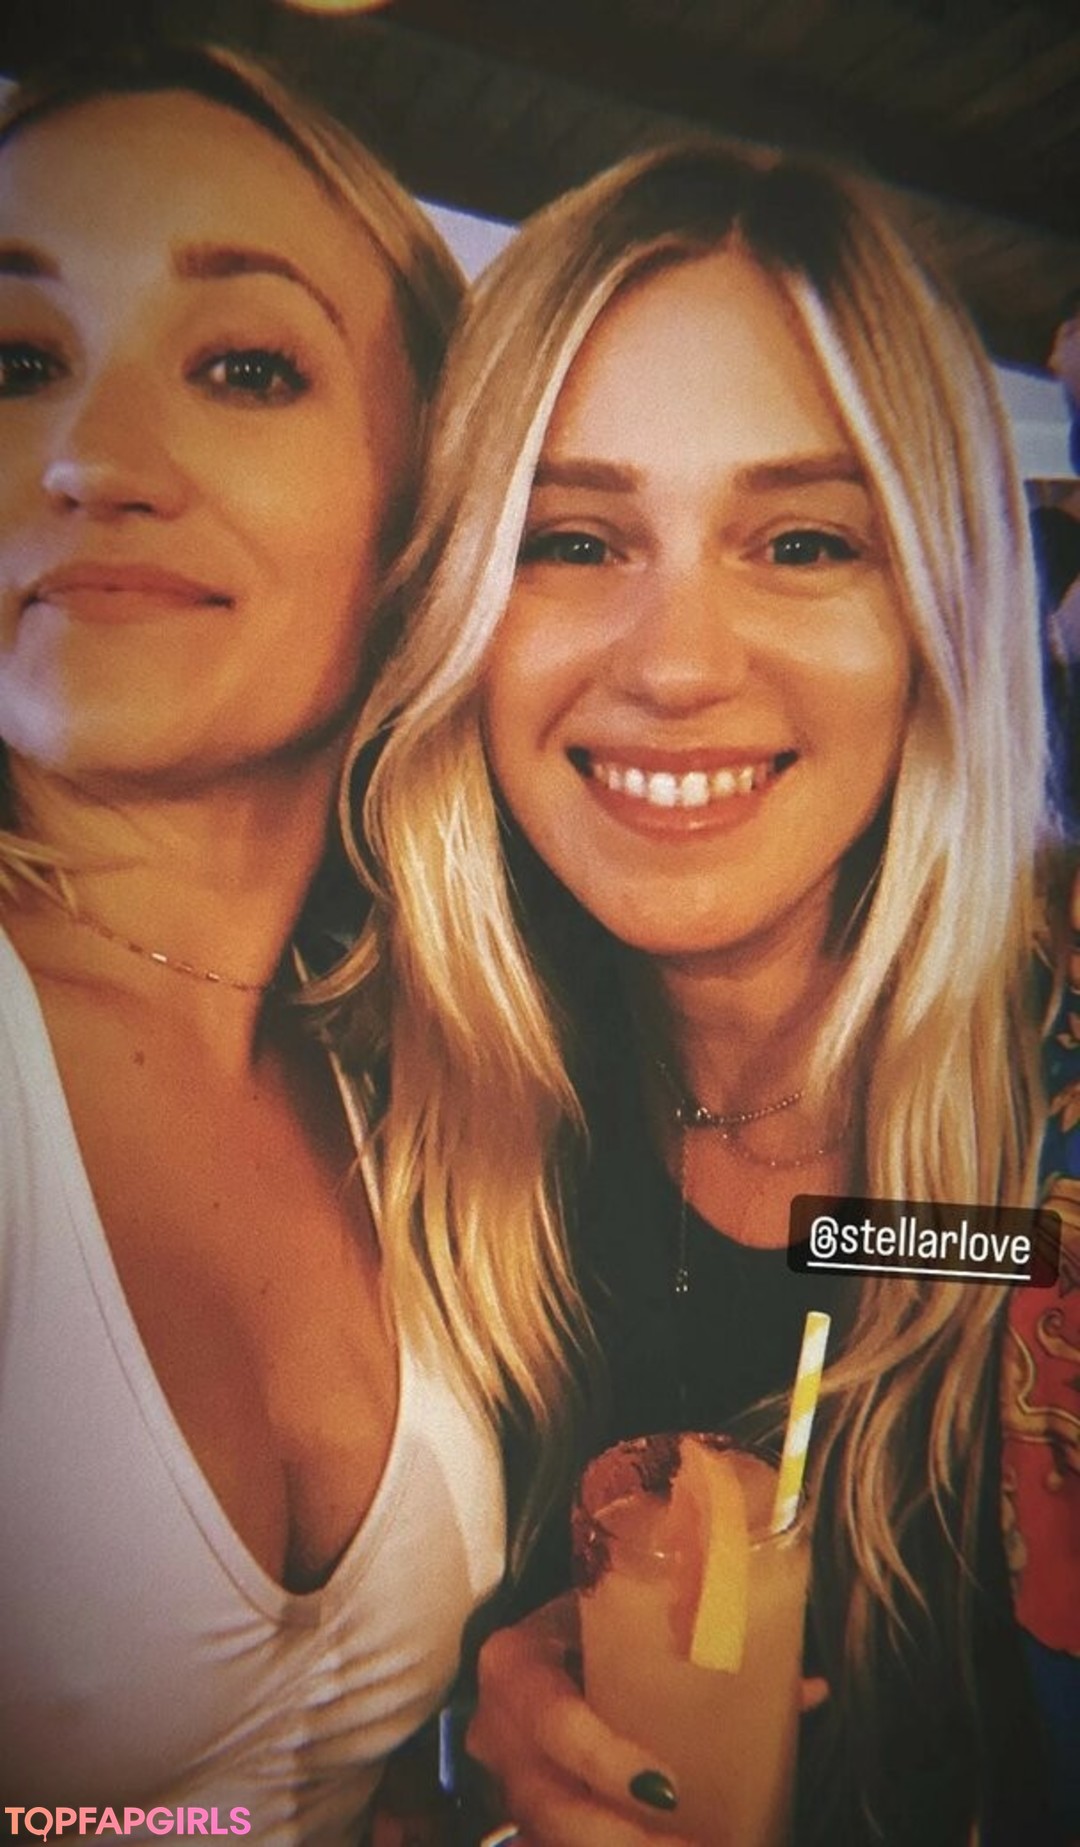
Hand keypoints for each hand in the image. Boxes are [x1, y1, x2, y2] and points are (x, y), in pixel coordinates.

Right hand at [467, 1595, 829, 1846]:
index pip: (554, 1720)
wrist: (528, 1652)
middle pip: (553, 1808)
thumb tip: (806, 1688)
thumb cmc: (580, 1626)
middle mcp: (500, 1732)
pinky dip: (619, 1845)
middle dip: (626, 1841)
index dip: (606, 1761)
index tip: (668, 1789)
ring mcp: (508, 1784)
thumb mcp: (616, 1616)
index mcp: (516, 1666)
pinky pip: (564, 1843)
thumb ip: (694, 1648)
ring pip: (557, 1839)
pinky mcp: (528, 1817)